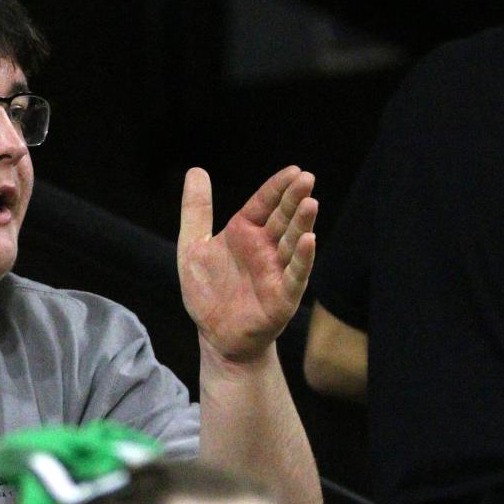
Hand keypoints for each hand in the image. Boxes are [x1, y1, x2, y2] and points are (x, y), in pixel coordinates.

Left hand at [177, 166, 316, 364]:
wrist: (214, 334)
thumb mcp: (192, 247)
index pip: (264, 204)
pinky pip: (295, 275)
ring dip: (302, 224)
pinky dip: (303, 259)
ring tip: (311, 202)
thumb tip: (196, 170)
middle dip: (294, 199)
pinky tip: (310, 240)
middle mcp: (265, 248)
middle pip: (282, 219)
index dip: (277, 188)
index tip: (294, 170)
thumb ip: (196, 211)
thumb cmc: (208, 291)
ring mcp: (276, 271)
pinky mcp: (283, 296)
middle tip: (307, 178)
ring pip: (292, 243)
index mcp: (245, 233)